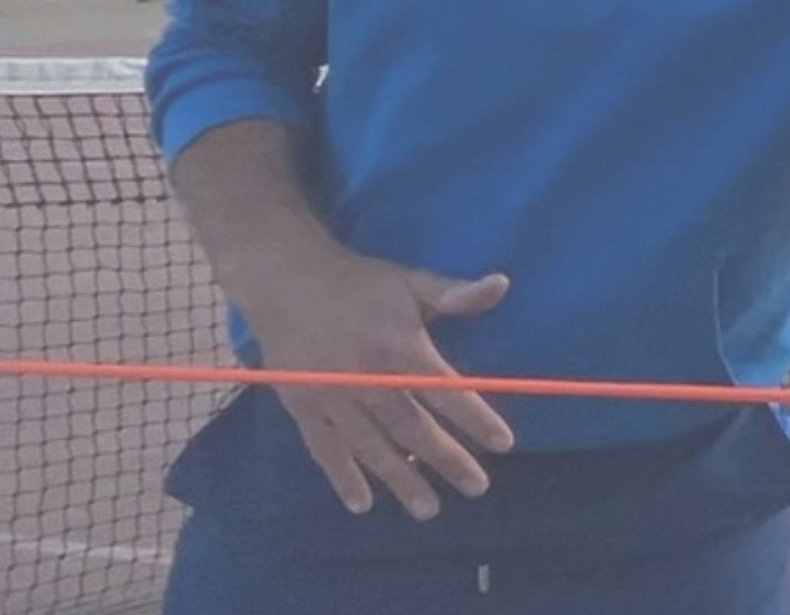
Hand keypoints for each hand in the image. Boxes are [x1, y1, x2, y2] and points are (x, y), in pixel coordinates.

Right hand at [225, 245, 517, 519]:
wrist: (284, 279)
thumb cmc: (358, 283)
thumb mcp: (410, 281)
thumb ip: (455, 294)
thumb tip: (502, 285)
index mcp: (399, 347)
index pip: (446, 390)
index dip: (476, 418)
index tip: (504, 444)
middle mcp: (367, 378)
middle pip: (412, 428)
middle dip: (446, 460)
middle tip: (477, 488)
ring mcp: (332, 397)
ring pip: (372, 447)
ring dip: (402, 479)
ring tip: (428, 509)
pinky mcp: (303, 407)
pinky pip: (325, 450)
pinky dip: (342, 478)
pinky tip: (362, 504)